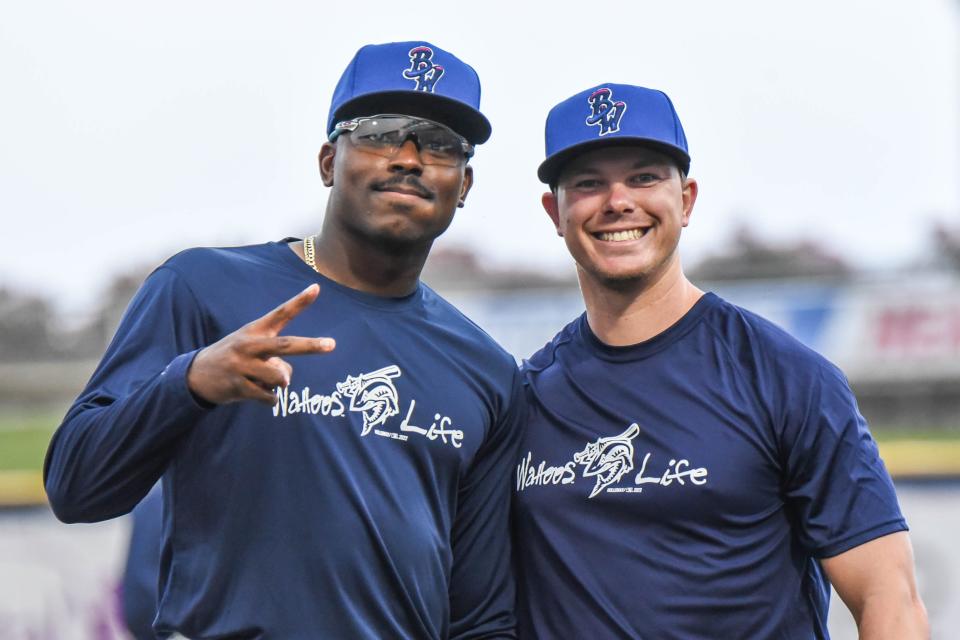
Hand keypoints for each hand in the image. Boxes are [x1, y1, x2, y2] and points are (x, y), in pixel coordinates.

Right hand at [187, 284, 335, 404]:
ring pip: (280, 377)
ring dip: (280, 383)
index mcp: (255, 330)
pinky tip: (255, 392)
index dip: (299, 302)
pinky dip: (270, 398)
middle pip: (286, 345)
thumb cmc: (235, 358)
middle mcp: (249, 345)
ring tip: (262, 379)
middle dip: (311, 346)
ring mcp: (242, 366)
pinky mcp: (238, 386)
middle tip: (331, 344)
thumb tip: (285, 381)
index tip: (316, 288)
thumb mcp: (252, 350)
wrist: (196, 375)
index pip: (281, 313)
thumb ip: (276, 361)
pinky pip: (270, 396)